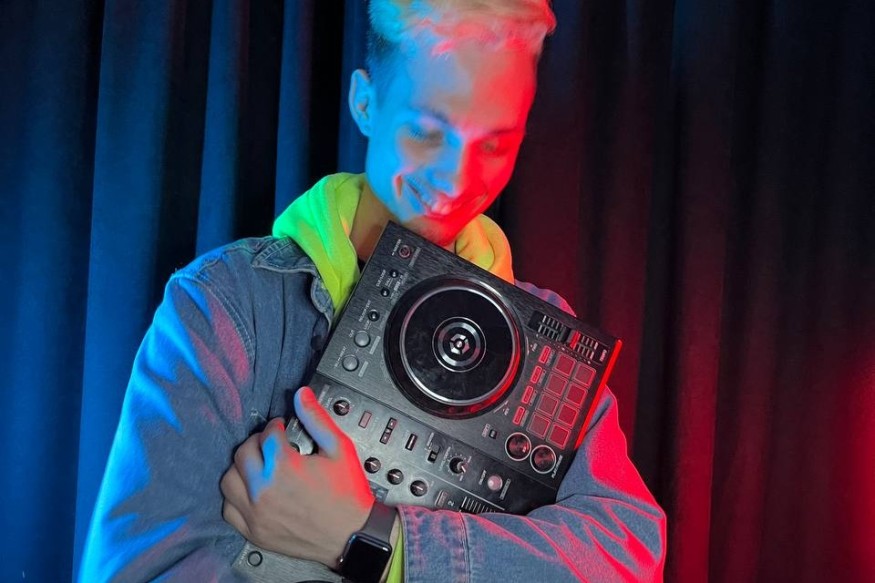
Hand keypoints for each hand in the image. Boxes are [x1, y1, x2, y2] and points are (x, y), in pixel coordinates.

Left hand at [220, 386, 374, 567]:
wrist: (353, 535)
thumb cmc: (348, 495)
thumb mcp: (339, 449)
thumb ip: (317, 419)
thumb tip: (302, 395)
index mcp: (284, 467)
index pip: (267, 434)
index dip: (276, 426)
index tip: (282, 428)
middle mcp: (264, 491)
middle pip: (242, 453)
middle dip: (256, 442)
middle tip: (270, 444)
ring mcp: (256, 514)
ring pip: (229, 480)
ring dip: (241, 468)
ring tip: (259, 466)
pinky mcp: (255, 532)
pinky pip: (229, 510)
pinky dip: (235, 497)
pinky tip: (251, 491)